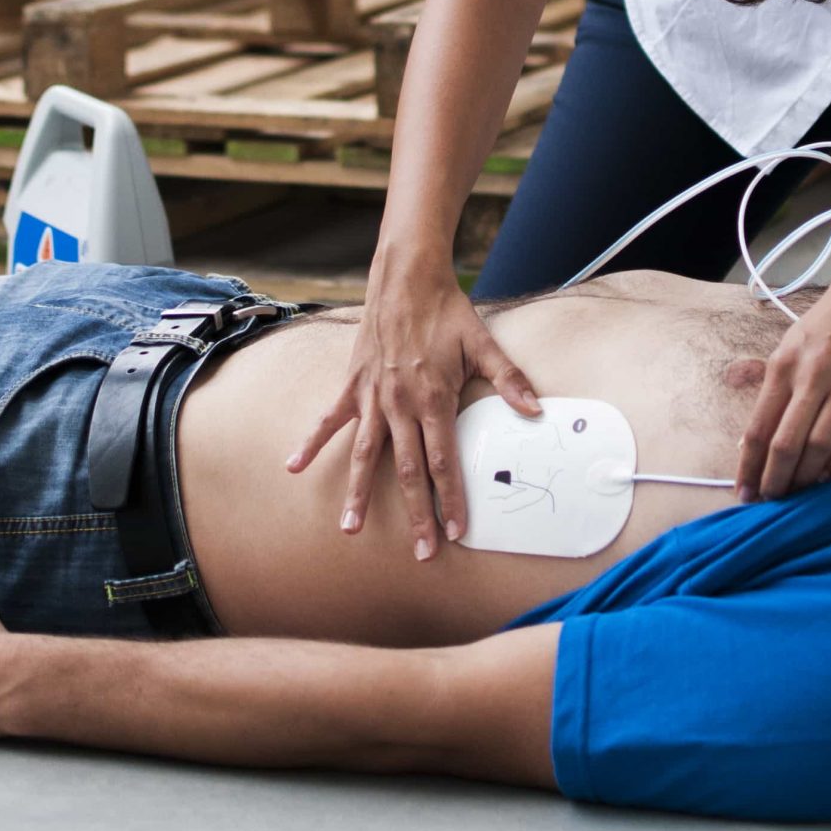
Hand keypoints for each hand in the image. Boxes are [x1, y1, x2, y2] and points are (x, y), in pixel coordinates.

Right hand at [286, 255, 539, 560]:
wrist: (406, 277)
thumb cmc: (447, 311)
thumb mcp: (483, 343)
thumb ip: (509, 380)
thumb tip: (536, 411)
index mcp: (434, 398)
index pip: (444, 461)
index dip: (451, 499)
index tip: (455, 533)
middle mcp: (400, 404)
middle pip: (407, 470)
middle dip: (416, 514)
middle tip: (421, 553)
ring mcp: (372, 396)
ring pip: (363, 455)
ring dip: (358, 494)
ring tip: (351, 529)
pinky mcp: (353, 384)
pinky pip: (330, 420)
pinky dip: (311, 443)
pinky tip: (294, 467)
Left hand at [735, 260, 830, 501]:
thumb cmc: (830, 319)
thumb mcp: (790, 345)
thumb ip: (772, 388)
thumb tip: (753, 439)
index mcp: (784, 365)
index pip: (758, 428)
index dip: (749, 466)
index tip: (744, 492)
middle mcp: (813, 375)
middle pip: (787, 443)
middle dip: (775, 480)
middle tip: (771, 502)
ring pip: (821, 446)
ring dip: (807, 477)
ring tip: (799, 494)